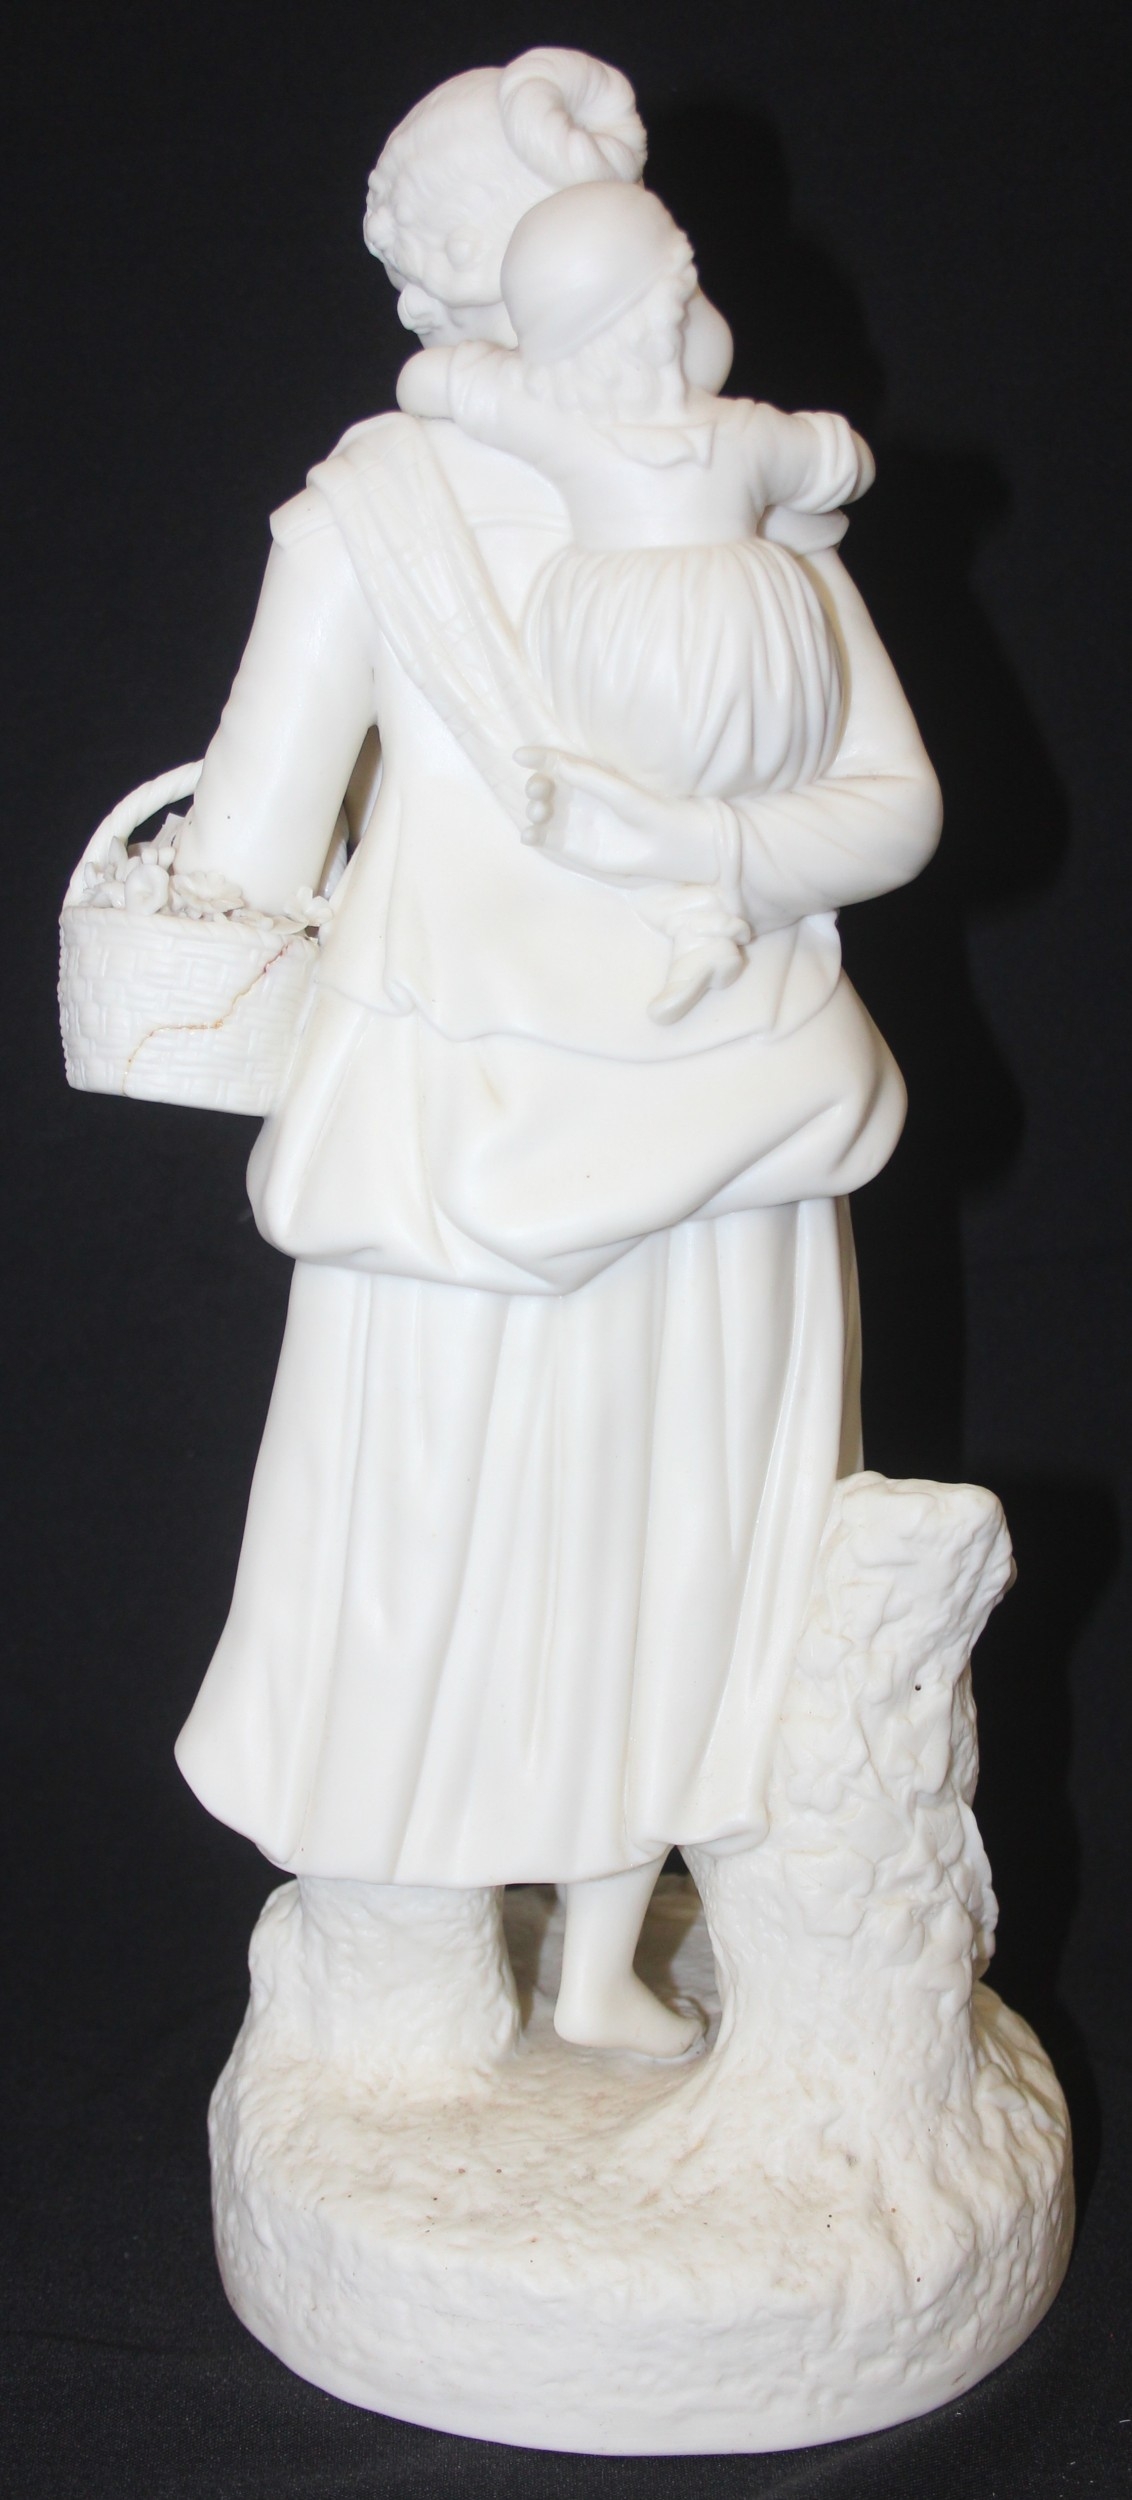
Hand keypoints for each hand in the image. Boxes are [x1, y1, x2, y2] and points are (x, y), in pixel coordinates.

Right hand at [514, 748, 719, 886]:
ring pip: (539, 811)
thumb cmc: (647, 809)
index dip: (537, 757)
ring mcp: (571, 820)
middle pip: (543, 785)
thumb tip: (554, 763)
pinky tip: (529, 835)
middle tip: (539, 790)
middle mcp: (575, 796)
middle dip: (535, 785)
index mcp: (586, 775)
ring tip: (540, 812)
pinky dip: (532, 836)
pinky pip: (544, 839)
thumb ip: (586, 777)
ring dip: (532, 809)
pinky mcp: (570, 845)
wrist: (664, 844)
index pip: (555, 761)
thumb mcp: (617, 789)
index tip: (520, 755)